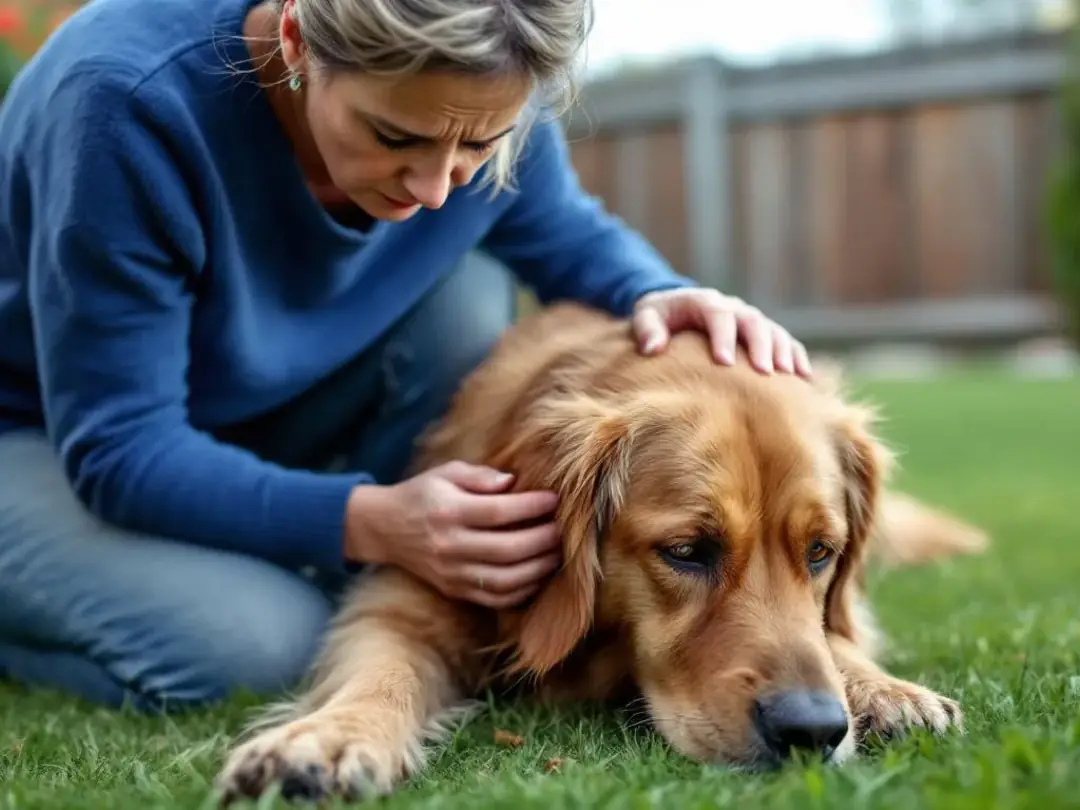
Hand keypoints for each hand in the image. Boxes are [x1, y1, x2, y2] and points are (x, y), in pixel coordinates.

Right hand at [345, 461, 561, 608]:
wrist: (385, 528)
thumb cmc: (423, 494)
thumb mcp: (446, 472)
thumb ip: (480, 476)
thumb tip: (513, 483)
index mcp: (449, 512)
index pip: (499, 512)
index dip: (532, 506)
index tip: (554, 499)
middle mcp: (450, 546)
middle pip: (508, 549)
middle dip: (543, 540)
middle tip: (563, 529)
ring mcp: (452, 573)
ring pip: (505, 580)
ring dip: (539, 569)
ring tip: (558, 553)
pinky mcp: (455, 590)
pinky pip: (495, 599)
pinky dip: (522, 591)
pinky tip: (538, 575)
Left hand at [632, 287, 811, 377]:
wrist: (676, 305)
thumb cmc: (660, 314)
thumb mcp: (646, 314)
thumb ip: (647, 329)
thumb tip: (652, 349)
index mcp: (704, 300)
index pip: (718, 315)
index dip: (723, 337)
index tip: (724, 362)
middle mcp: (732, 306)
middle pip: (753, 321)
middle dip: (760, 346)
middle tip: (763, 373)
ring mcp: (749, 318)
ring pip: (773, 330)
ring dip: (783, 351)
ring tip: (790, 376)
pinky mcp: (760, 331)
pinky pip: (784, 340)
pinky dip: (796, 355)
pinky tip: (805, 377)